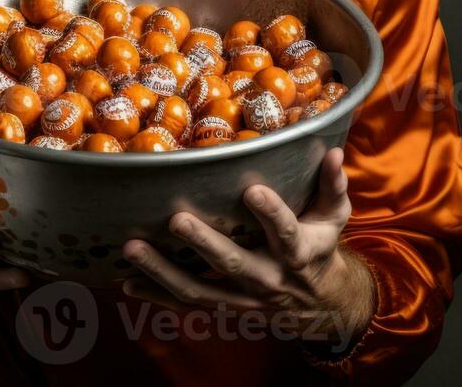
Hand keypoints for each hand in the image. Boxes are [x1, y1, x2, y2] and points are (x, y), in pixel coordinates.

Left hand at [121, 147, 375, 350]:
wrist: (321, 305)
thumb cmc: (320, 245)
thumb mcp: (334, 216)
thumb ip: (333, 184)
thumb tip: (333, 152)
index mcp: (298, 251)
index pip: (286, 232)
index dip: (271, 213)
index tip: (253, 190)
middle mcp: (268, 278)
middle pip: (235, 263)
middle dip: (205, 243)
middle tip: (177, 219)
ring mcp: (242, 298)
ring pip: (200, 289)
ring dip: (164, 272)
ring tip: (133, 248)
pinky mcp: (224, 308)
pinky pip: (186, 306)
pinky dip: (156, 296)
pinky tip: (127, 282)